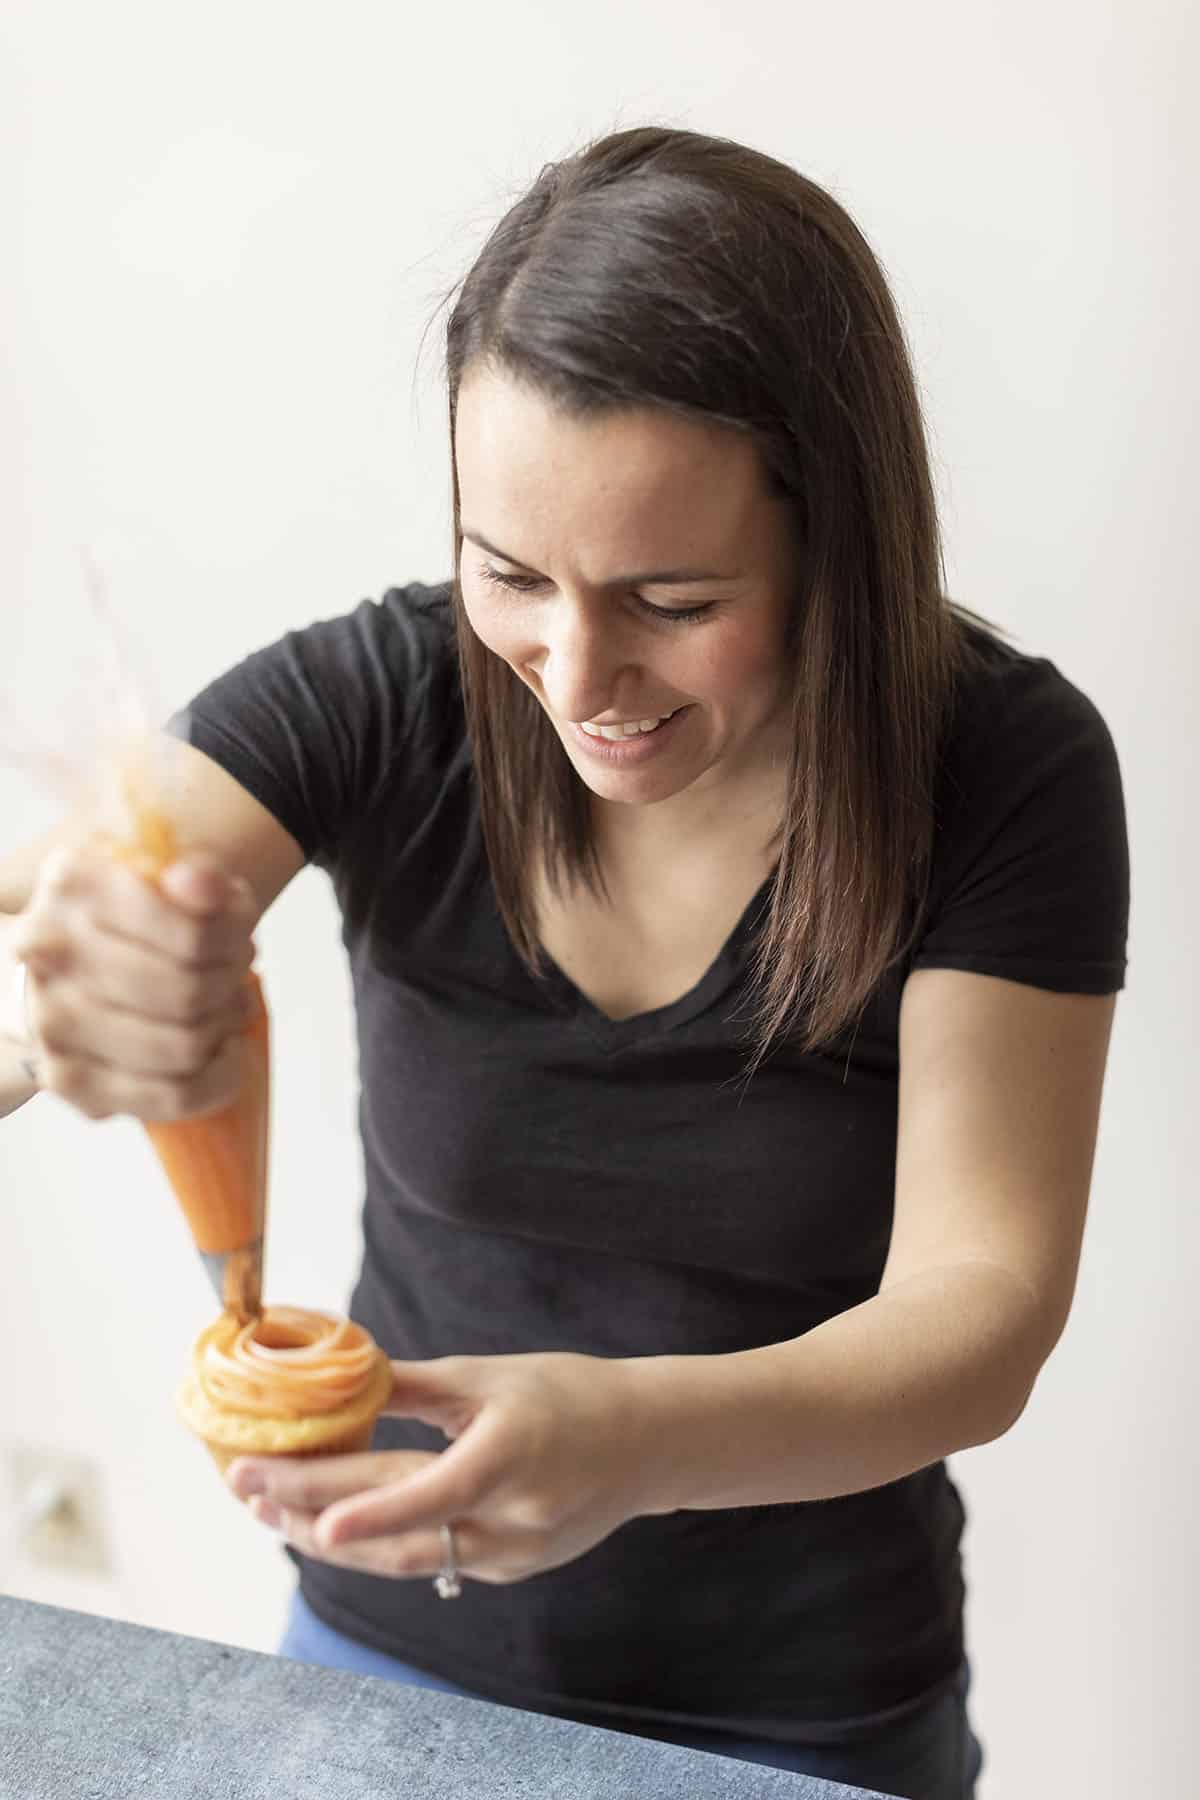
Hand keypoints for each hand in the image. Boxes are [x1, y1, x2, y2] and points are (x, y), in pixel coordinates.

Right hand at [12, 845, 256, 1120]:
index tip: (239, 935)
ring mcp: (52, 1019)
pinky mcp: (68, 1078)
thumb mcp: (174, 879)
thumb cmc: (135, 921)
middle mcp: (51, 951)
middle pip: (189, 992)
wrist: (67, 964)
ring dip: (224, 1027)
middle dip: (229, 983)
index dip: (235, 941)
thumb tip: (203, 884)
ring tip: (223, 1007)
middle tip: (232, 971)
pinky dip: (219, 1076)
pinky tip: (219, 1049)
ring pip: (184, 1046)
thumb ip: (201, 878)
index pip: (192, 934)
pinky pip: (173, 1094)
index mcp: (77, 881)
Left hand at [226, 1352, 666, 1584]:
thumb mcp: (492, 1377)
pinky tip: (331, 1525)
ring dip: (333, 1538)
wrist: (648, 1444)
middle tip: (247, 1492)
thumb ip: (414, 1386)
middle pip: (397, 1532)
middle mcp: (512, 1519)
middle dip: (313, 1514)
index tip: (294, 1512)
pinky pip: (429, 1562)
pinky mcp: (508, 1570)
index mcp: (511, 1457)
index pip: (424, 1492)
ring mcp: (511, 1555)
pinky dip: (377, 1542)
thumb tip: (342, 1374)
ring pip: (404, 1561)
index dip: (360, 1510)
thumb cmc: (570, 1395)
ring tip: (271, 1514)